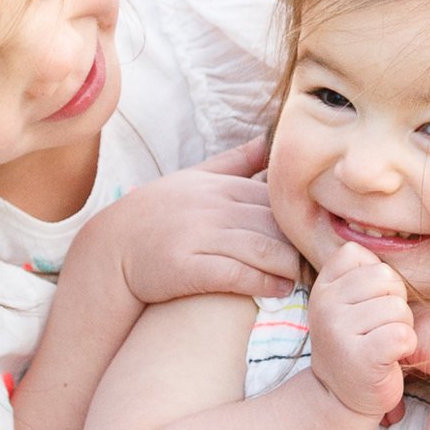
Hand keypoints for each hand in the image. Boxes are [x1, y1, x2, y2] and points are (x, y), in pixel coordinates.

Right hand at [106, 158, 299, 308]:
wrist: (111, 249)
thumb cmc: (157, 214)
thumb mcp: (194, 178)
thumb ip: (234, 162)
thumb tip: (268, 139)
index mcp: (218, 187)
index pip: (274, 199)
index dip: (299, 220)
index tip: (316, 236)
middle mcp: (211, 207)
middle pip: (273, 224)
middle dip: (300, 246)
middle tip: (319, 263)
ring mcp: (198, 236)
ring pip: (262, 248)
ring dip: (288, 266)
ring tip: (301, 278)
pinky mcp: (187, 266)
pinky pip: (237, 274)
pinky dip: (264, 283)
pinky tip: (278, 290)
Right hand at [304, 239, 413, 421]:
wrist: (341, 397)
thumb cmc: (357, 343)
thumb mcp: (349, 302)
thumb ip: (364, 273)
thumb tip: (397, 235)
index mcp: (324, 286)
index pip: (363, 255)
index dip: (379, 281)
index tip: (367, 306)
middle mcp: (325, 304)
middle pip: (387, 280)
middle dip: (395, 305)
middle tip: (378, 330)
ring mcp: (340, 330)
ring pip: (399, 309)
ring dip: (401, 328)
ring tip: (382, 345)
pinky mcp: (361, 357)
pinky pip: (403, 334)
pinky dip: (406, 347)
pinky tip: (389, 358)